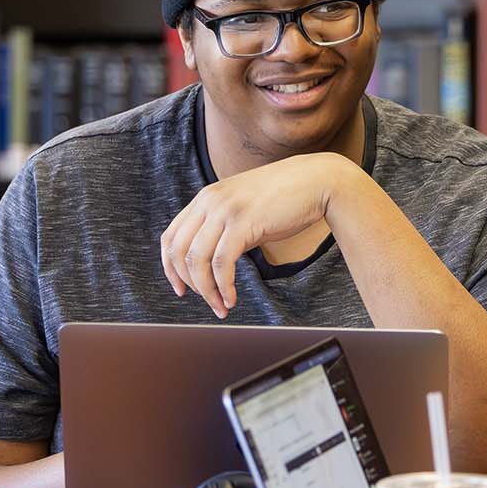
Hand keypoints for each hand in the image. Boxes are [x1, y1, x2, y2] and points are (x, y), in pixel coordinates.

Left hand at [160, 153, 358, 316]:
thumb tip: (213, 261)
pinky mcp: (242, 222)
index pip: (170, 237)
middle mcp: (209, 201)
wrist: (317, 181)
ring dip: (207, 290)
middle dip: (189, 283)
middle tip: (206, 301)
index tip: (181, 289)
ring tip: (221, 305)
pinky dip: (222, 286)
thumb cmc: (286, 198)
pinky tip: (231, 298)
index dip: (169, 268)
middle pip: (178, 251)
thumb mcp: (245, 209)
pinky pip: (220, 263)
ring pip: (197, 260)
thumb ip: (225, 228)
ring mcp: (224, 210)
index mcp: (206, 198)